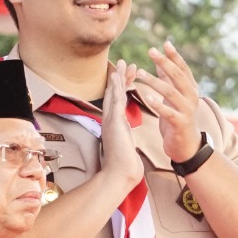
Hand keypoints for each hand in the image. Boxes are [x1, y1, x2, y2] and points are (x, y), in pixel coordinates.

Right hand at [99, 62, 142, 191]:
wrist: (120, 175)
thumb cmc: (124, 167)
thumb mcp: (125, 149)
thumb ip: (125, 141)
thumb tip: (126, 142)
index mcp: (114, 126)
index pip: (117, 103)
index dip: (121, 88)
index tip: (127, 76)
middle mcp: (109, 121)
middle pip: (113, 94)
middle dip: (119, 78)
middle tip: (124, 63)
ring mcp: (110, 121)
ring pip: (113, 94)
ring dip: (118, 77)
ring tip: (123, 62)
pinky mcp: (114, 122)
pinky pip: (115, 100)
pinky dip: (116, 87)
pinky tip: (118, 76)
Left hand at [134, 41, 203, 162]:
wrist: (186, 146)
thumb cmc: (178, 118)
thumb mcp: (174, 97)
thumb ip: (169, 80)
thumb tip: (162, 61)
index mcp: (190, 89)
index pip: (183, 69)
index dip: (175, 56)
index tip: (165, 43)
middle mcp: (191, 97)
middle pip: (178, 76)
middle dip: (165, 62)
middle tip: (151, 51)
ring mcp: (187, 110)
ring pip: (171, 92)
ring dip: (154, 81)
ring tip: (139, 73)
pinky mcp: (180, 123)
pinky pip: (168, 112)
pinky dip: (158, 104)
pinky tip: (147, 97)